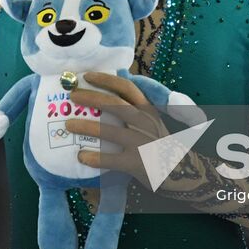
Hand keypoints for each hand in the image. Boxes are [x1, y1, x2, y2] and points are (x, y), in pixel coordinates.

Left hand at [65, 71, 176, 190]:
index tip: (87, 76)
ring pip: (111, 131)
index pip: (127, 88)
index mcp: (147, 110)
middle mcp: (145, 123)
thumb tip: (111, 88)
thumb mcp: (151, 121)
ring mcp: (141, 142)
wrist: (179, 171)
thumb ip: (134, 108)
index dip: (106, 80)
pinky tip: (81, 157)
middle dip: (92, 98)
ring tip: (69, 124)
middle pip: (115, 105)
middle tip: (73, 96)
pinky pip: (112, 159)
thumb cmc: (158, 144)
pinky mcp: (137, 163)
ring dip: (87, 126)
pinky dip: (95, 158)